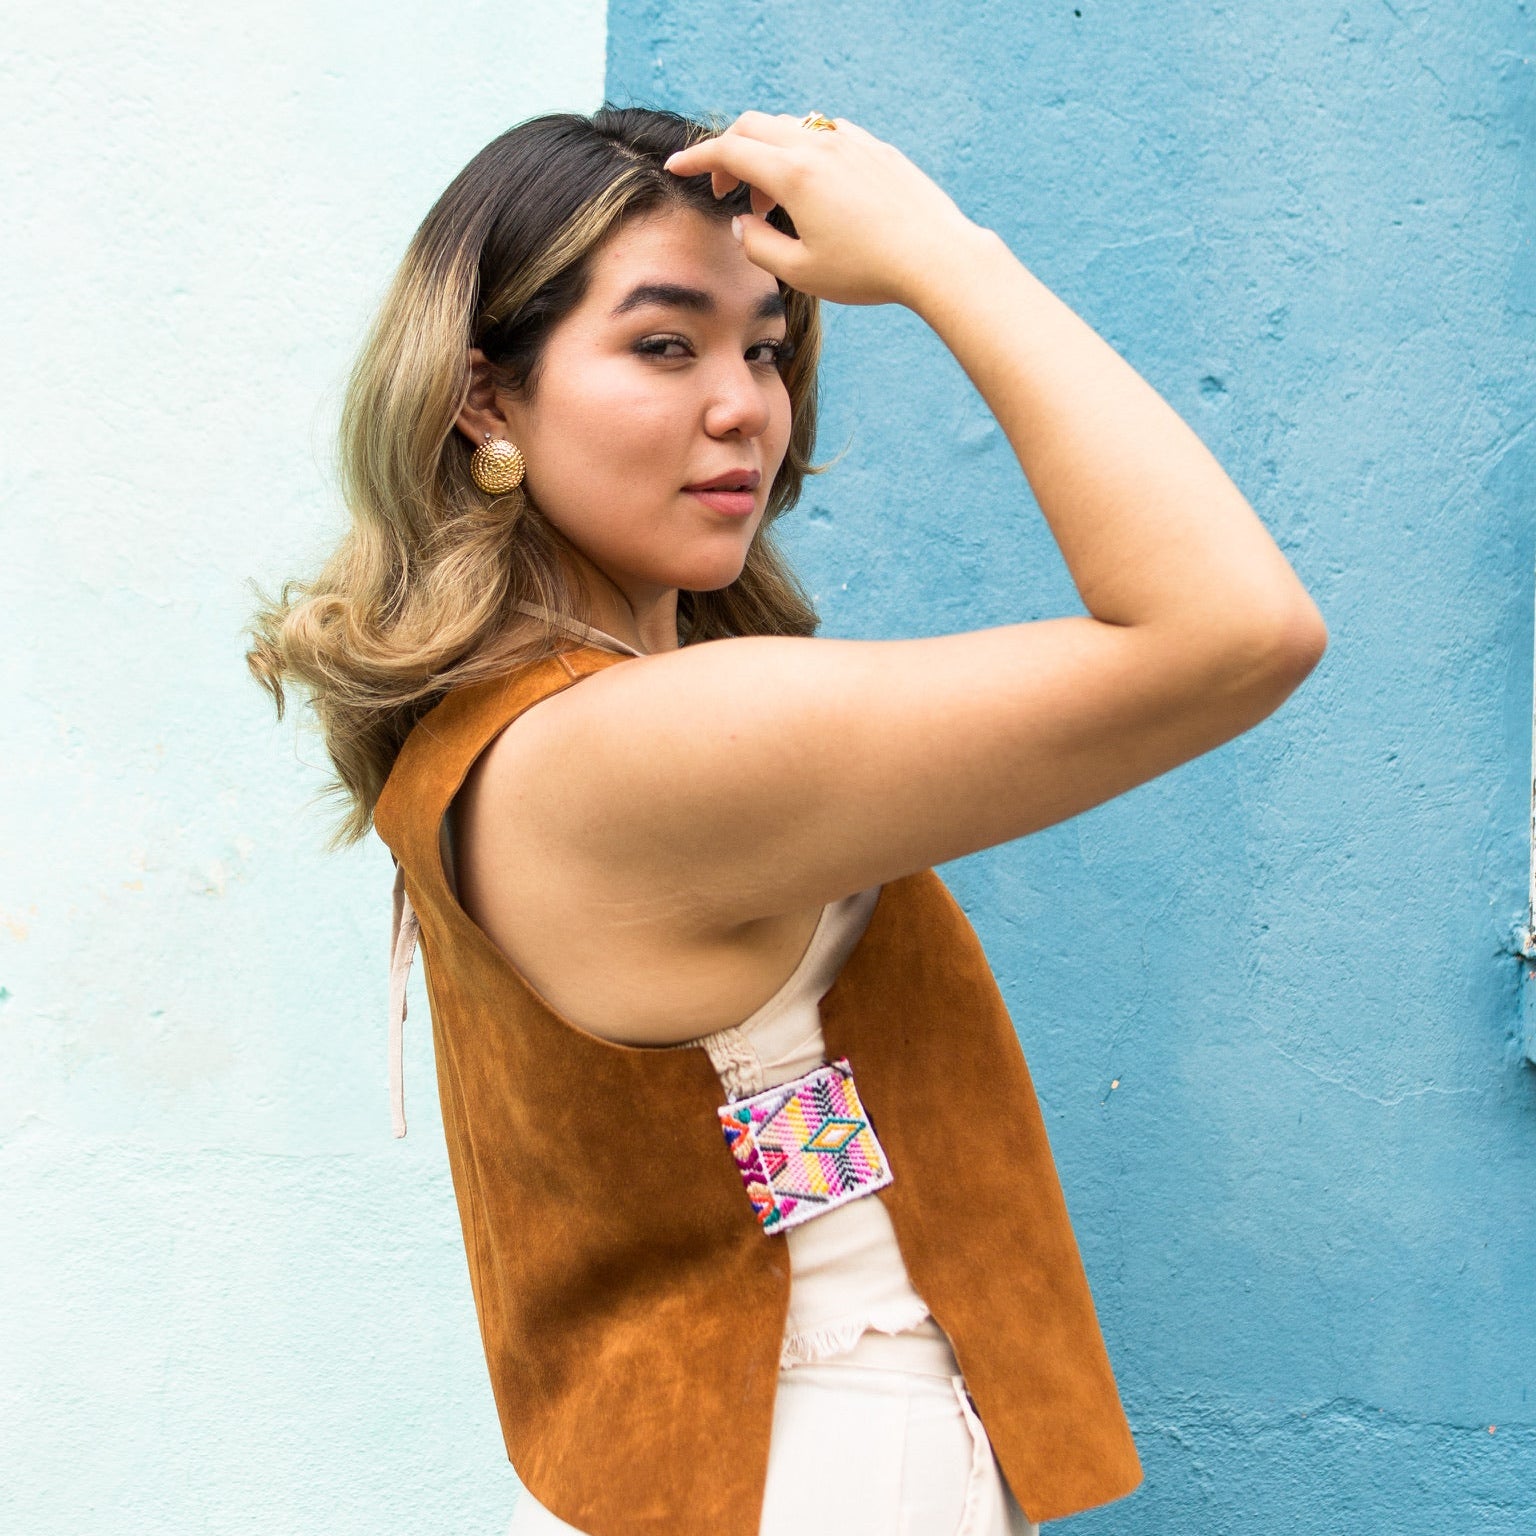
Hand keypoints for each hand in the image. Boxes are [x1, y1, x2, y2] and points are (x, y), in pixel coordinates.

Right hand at [663, 111, 981, 307]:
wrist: (935, 256)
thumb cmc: (868, 271)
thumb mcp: (800, 272)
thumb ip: (758, 245)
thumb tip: (742, 223)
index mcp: (793, 173)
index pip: (729, 151)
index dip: (696, 159)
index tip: (676, 168)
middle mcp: (818, 145)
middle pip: (754, 126)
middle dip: (730, 154)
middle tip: (728, 192)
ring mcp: (850, 140)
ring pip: (790, 126)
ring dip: (768, 155)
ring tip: (774, 202)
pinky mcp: (875, 147)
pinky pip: (825, 134)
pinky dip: (802, 152)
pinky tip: (813, 189)